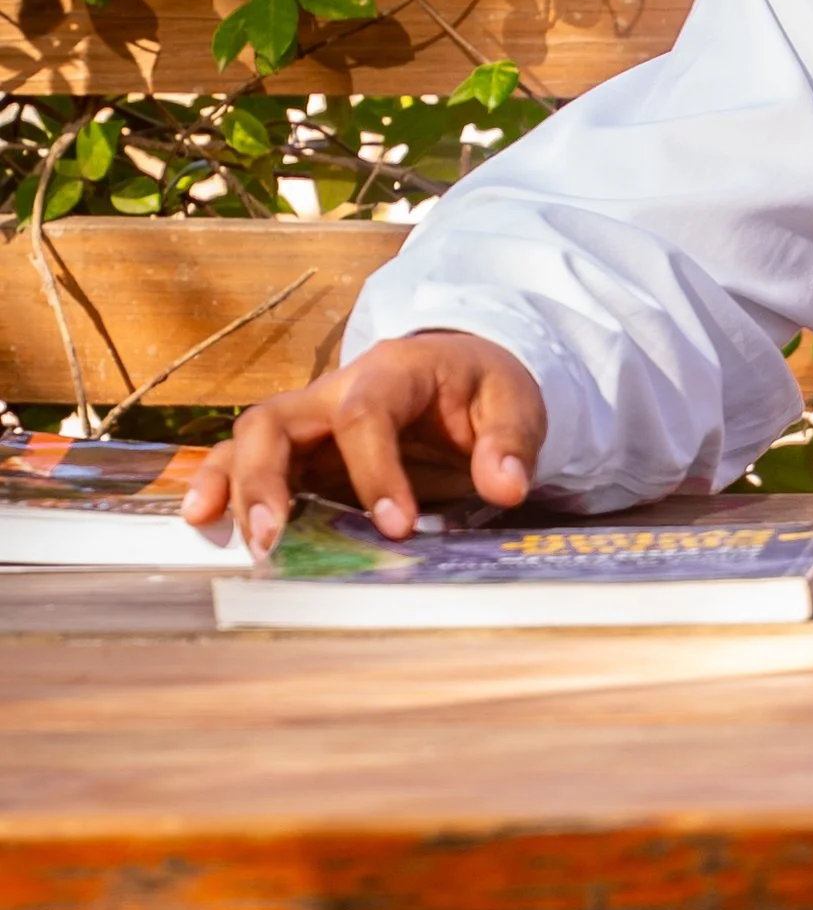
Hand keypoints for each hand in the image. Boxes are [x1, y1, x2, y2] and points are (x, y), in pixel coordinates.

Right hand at [182, 331, 545, 555]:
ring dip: (234, 485)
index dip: (375, 471)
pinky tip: (202, 518)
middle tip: (274, 539)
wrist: (461, 373)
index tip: (398, 526)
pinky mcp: (298, 449)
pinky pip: (244, 458)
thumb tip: (506, 486)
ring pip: (250, 439)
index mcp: (392, 370)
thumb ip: (511, 441)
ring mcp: (309, 419)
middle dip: (267, 479)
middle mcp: (335, 390)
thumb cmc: (482, 390)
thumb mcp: (514, 403)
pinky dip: (220, 484)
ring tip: (228, 533)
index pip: (366, 414)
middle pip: (277, 420)